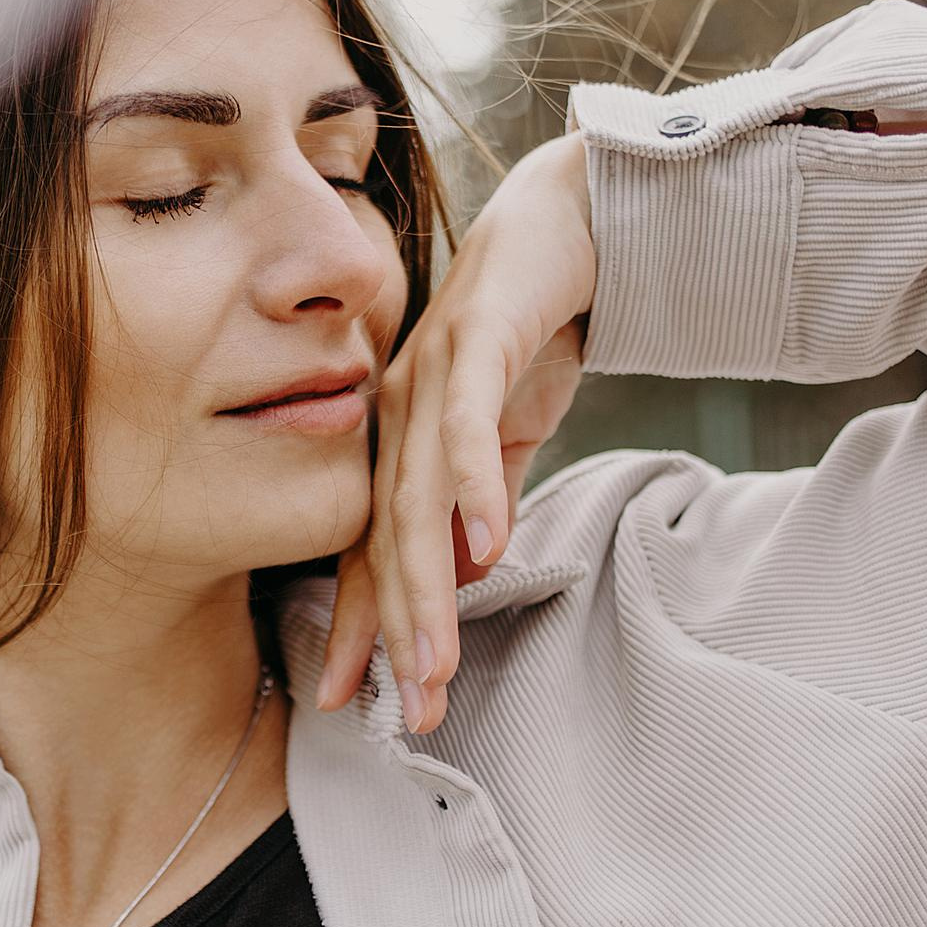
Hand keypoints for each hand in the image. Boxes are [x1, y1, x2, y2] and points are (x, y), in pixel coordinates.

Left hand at [317, 132, 594, 730]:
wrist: (569, 218)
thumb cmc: (530, 327)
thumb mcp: (507, 432)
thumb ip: (484, 498)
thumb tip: (471, 573)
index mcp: (399, 439)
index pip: (373, 549)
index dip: (364, 626)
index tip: (357, 701)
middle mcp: (397, 412)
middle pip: (387, 539)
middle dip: (395, 631)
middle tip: (408, 707)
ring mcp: (429, 375)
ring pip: (417, 498)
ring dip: (428, 585)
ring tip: (435, 657)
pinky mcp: (475, 338)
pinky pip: (466, 422)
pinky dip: (471, 484)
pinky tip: (485, 545)